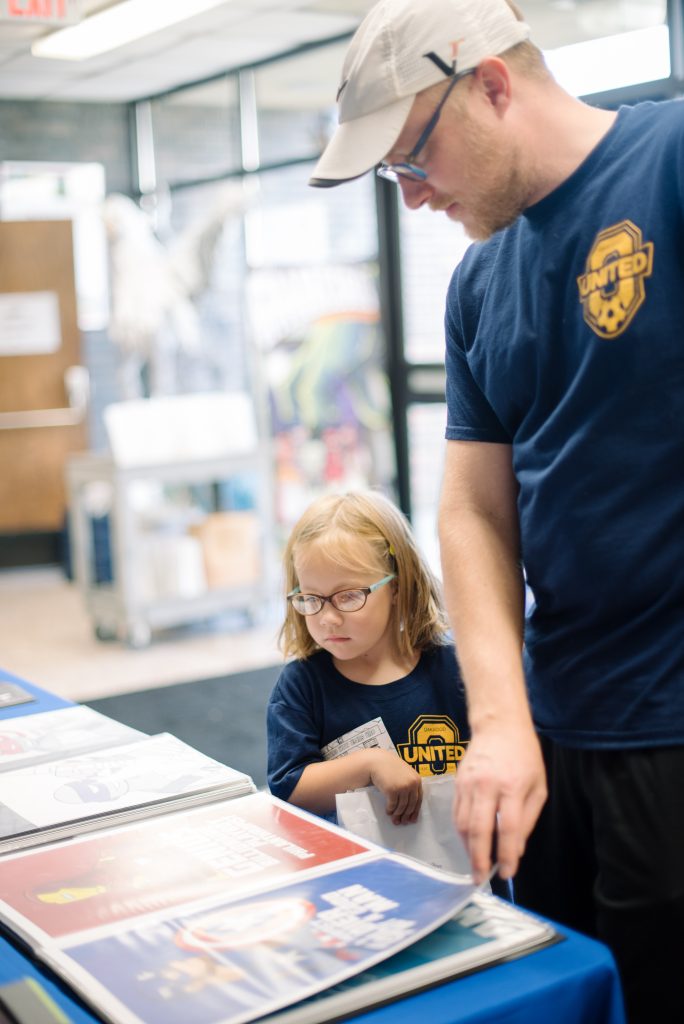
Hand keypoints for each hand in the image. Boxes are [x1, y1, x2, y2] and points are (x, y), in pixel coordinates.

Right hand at [368, 750, 422, 824]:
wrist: (377, 762)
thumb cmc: (390, 768)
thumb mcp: (405, 773)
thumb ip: (410, 784)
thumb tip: (410, 805)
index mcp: (417, 780)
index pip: (419, 799)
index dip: (415, 811)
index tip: (412, 819)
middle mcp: (411, 784)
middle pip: (411, 805)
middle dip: (406, 815)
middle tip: (403, 822)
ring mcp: (402, 787)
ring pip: (402, 807)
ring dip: (397, 814)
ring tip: (394, 819)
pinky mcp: (392, 790)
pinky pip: (392, 805)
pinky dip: (390, 810)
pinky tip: (388, 812)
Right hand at [453, 722, 546, 882]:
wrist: (499, 725)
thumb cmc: (524, 755)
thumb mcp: (538, 787)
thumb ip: (527, 819)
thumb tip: (516, 849)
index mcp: (512, 787)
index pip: (507, 829)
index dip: (506, 854)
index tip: (507, 872)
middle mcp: (487, 785)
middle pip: (479, 829)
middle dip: (479, 859)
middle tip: (481, 879)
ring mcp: (469, 783)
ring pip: (462, 823)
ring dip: (468, 848)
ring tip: (476, 864)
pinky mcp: (457, 781)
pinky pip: (456, 813)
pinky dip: (461, 832)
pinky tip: (469, 842)